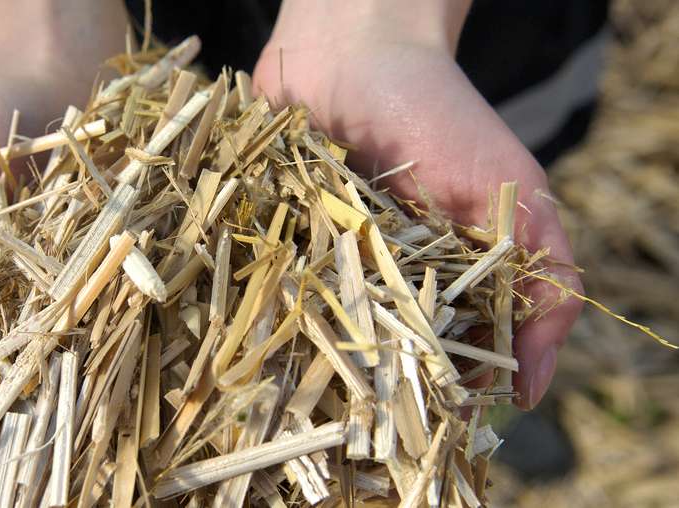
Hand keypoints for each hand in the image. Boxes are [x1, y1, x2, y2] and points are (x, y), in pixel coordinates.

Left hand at [253, 0, 582, 408]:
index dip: (446, 383)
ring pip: (326, 333)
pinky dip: (271, 304)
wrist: (351, 49)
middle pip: (384, 352)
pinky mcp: (282, 239)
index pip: (450, 356)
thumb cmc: (439, 113)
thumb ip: (543, 278)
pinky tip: (264, 324)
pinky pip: (274, 288)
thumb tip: (530, 388)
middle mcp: (388, 277)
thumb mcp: (513, 194)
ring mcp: (330, 260)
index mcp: (447, 277)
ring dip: (323, 347)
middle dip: (380, 370)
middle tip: (371, 387)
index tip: (435, 403)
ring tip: (318, 360)